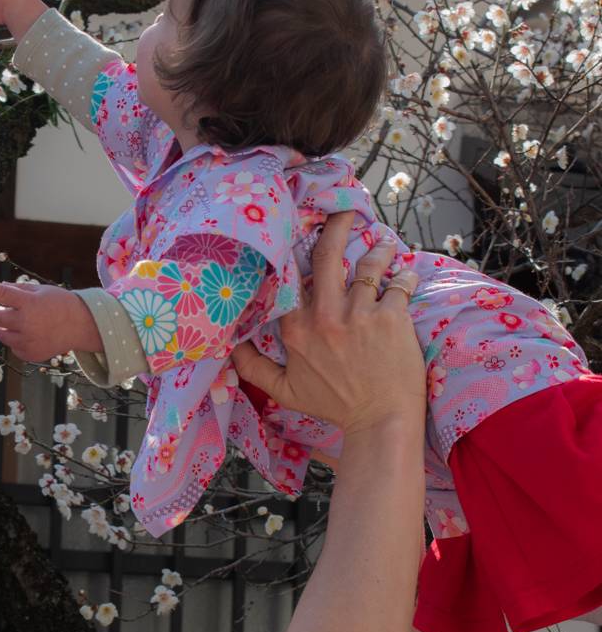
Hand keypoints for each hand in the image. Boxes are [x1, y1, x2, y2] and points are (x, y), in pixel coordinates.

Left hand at [0, 277, 102, 362]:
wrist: (81, 326)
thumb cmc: (60, 304)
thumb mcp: (40, 290)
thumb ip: (17, 290)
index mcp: (29, 304)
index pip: (1, 294)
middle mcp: (26, 324)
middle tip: (2, 308)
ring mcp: (27, 341)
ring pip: (0, 333)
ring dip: (5, 326)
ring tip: (22, 322)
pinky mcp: (29, 354)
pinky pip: (12, 347)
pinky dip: (16, 340)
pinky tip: (32, 334)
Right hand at [229, 210, 423, 435]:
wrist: (380, 421)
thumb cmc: (334, 406)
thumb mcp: (284, 391)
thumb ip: (253, 368)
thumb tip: (227, 348)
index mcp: (296, 328)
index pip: (290, 277)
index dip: (296, 251)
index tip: (302, 231)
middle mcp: (325, 315)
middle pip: (329, 255)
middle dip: (338, 225)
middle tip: (346, 210)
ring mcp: (360, 314)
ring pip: (368, 265)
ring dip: (378, 250)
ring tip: (384, 243)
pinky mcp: (392, 317)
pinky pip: (398, 285)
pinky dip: (403, 276)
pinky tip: (404, 273)